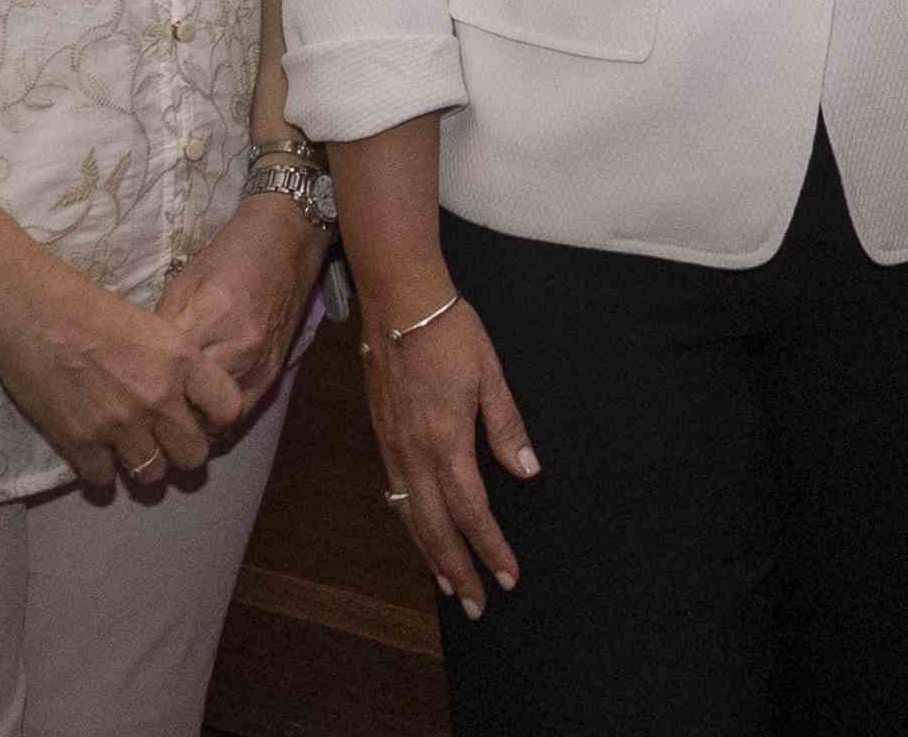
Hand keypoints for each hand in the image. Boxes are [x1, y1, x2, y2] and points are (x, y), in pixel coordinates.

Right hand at [0, 258, 246, 490]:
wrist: (30, 311)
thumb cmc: (87, 306)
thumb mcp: (150, 325)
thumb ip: (173, 364)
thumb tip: (184, 396)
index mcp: (180, 360)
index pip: (228, 408)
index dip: (217, 417)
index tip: (203, 417)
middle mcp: (157, 398)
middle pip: (193, 455)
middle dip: (182, 452)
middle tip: (167, 442)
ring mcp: (119, 424)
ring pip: (152, 474)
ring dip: (144, 466)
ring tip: (131, 450)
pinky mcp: (80, 442)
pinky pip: (104, 480)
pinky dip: (102, 472)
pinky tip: (96, 454)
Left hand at [160, 195, 326, 414]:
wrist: (288, 242)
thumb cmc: (231, 254)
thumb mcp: (185, 280)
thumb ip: (164, 323)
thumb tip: (141, 361)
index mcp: (210, 316)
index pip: (167, 370)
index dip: (143, 384)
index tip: (125, 389)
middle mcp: (238, 349)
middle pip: (192, 402)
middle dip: (164, 411)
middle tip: (141, 411)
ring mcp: (259, 366)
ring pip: (216, 419)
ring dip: (191, 422)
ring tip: (168, 419)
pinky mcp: (273, 375)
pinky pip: (241, 414)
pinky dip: (218, 420)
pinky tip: (199, 413)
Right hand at [362, 294, 538, 618]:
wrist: (397, 301)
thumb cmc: (449, 332)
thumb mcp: (491, 375)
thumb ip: (507, 428)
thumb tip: (526, 473)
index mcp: (446, 441)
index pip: (472, 511)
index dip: (491, 548)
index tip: (508, 577)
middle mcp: (414, 453)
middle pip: (435, 528)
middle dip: (456, 570)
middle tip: (475, 606)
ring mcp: (392, 447)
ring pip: (410, 516)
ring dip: (430, 554)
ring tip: (447, 584)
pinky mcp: (381, 436)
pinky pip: (395, 493)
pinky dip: (410, 524)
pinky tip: (420, 532)